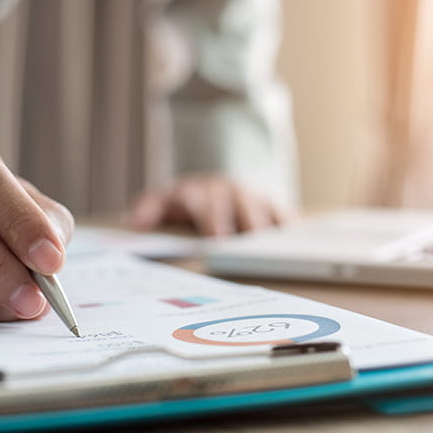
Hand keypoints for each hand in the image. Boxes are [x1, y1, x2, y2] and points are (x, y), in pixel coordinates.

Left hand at [129, 174, 292, 236]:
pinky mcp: (274, 206)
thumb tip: (136, 221)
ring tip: (275, 249)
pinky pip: (285, 216)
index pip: (203, 202)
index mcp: (199, 192)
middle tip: (249, 245)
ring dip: (268, 226)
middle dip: (243, 222)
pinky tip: (295, 243)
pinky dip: (289, 227)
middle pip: (238, 204)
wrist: (215, 183)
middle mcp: (228, 191)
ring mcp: (252, 197)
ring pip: (263, 209)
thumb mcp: (165, 199)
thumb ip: (149, 208)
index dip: (211, 218)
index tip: (217, 238)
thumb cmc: (188, 201)